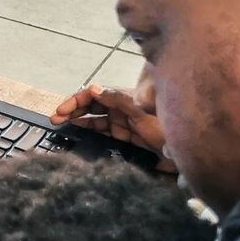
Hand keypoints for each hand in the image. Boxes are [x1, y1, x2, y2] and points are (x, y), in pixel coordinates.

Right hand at [49, 84, 174, 171]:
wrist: (184, 152)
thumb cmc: (165, 127)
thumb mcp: (140, 112)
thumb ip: (118, 100)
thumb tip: (94, 88)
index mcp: (122, 98)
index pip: (93, 95)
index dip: (76, 101)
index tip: (62, 111)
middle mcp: (120, 109)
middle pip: (91, 107)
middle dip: (72, 110)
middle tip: (55, 119)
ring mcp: (122, 124)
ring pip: (94, 120)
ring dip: (78, 121)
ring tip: (61, 126)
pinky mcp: (125, 139)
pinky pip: (102, 134)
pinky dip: (89, 133)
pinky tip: (79, 134)